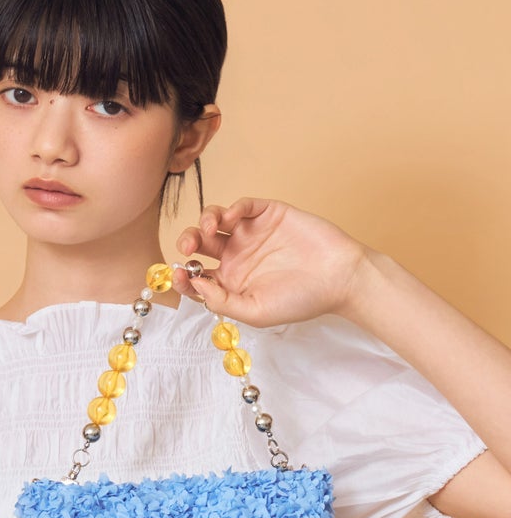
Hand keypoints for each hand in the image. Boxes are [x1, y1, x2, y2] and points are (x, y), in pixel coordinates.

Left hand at [173, 197, 372, 327]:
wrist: (340, 278)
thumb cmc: (302, 300)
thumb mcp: (255, 311)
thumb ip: (221, 300)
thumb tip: (194, 282)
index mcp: (231, 282)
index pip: (196, 275)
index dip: (182, 274)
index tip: (178, 275)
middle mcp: (237, 256)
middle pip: (199, 244)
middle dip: (187, 243)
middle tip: (187, 249)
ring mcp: (252, 234)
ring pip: (216, 221)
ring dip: (204, 222)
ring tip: (208, 231)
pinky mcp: (269, 214)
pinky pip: (243, 206)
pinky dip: (232, 208)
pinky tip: (232, 219)